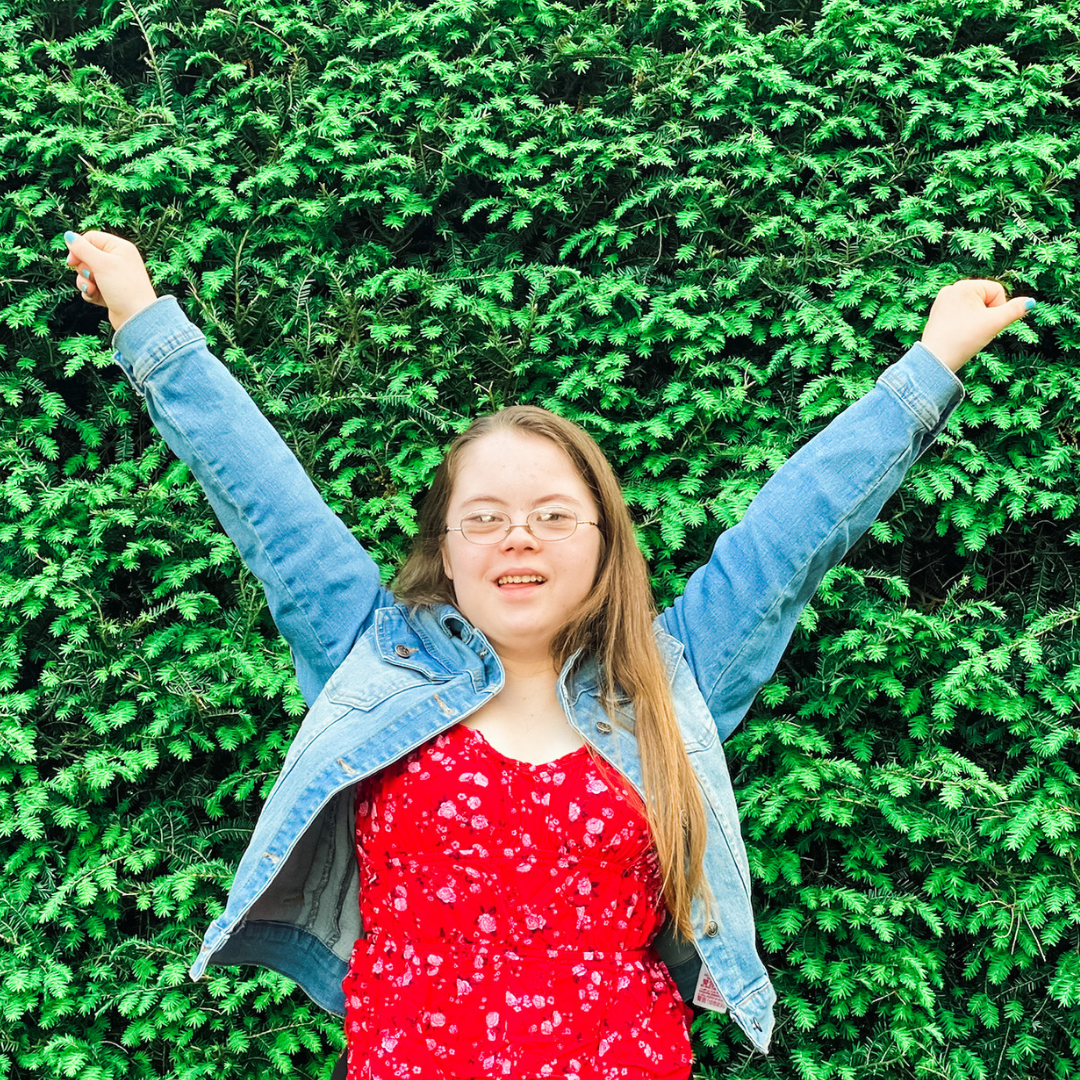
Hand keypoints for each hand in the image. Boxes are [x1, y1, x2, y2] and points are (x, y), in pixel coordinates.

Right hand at [63, 229, 158, 331]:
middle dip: (83, 268)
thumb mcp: (101, 263)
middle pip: (86, 256)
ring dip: (84, 282)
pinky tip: (95, 297)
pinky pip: (92, 287)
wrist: (137, 317)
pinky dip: (90, 292)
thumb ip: (82, 248)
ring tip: (93, 289)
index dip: (78, 248)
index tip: (72, 262)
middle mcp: (118, 260)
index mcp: (120, 247)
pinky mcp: (111, 291)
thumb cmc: (123, 288)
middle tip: (90, 276)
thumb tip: (68, 235)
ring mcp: (114, 276)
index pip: (91, 238)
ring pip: (87, 273)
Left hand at [919, 279, 1035, 372]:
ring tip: (966, 333)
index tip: (985, 323)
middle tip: (975, 330)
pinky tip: (958, 334)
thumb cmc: (964, 339)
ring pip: (975, 308)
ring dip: (978, 321)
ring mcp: (942, 302)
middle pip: (986, 299)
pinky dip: (965, 325)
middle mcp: (951, 289)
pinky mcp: (938, 314)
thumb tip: (1031, 302)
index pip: (997, 291)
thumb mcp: (995, 323)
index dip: (998, 309)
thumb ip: (1016, 310)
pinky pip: (962, 315)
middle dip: (987, 315)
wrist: (937, 361)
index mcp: (963, 286)